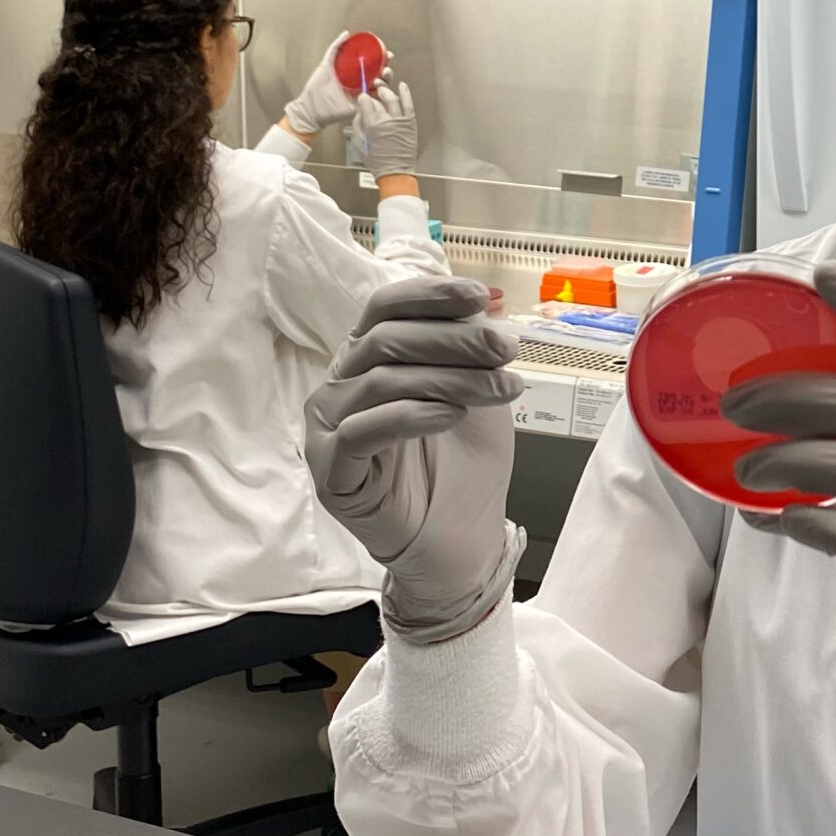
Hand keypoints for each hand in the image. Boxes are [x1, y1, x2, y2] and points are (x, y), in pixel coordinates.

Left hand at [284, 31, 382, 137]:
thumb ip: (335, 49)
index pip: (372, 65)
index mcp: (354, 73)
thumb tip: (346, 34)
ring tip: (380, 78)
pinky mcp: (361, 106)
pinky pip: (375, 101)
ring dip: (385, 81)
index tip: (387, 54)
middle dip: (387, 70)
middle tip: (386, 66)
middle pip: (380, 75)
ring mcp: (361, 95)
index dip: (382, 59)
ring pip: (381, 87)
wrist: (310, 108)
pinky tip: (377, 88)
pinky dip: (380, 94)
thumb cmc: (315, 89)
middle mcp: (360, 84)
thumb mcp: (326, 64)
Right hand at [307, 275, 522, 640]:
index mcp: (367, 358)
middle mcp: (340, 385)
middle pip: (386, 339)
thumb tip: (483, 302)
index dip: (430, 296)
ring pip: (382, 380)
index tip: (482, 297)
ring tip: (501, 389)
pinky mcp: (331, 469)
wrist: (461, 539)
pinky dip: (412, 415)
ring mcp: (330, 427)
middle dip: (455, 339)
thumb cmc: (463, 464)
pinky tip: (451, 415)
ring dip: (451, 378)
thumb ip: (469, 346)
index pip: (384, 307)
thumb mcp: (475, 389)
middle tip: (506, 349)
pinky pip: (364, 430)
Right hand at [351, 79, 419, 177]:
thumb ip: (358, 125)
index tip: (362, 97)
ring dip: (387, 91)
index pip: (366, 103)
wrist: (395, 172)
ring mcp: (400, 121)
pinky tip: (403, 86)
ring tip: (383, 88)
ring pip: (393, 99)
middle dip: (374, 92)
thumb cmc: (377, 161)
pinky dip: (406, 94)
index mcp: (372, 126)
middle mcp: (387, 121)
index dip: (363, 98)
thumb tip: (359, 113)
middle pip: (379, 100)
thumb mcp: (359, 144)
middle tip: (372, 89)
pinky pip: (408, 104)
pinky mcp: (410, 123)